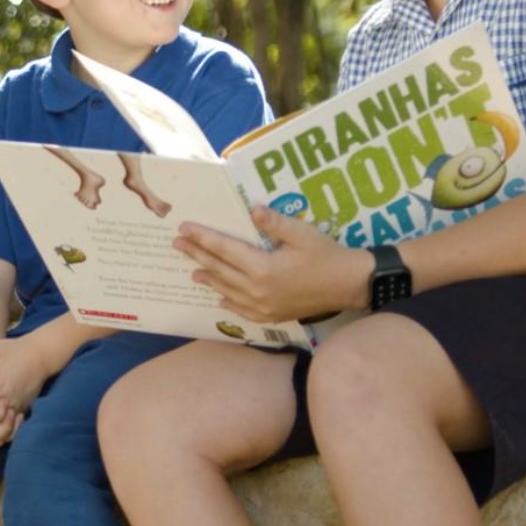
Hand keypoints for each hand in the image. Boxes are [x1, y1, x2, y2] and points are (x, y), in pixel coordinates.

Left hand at [175, 206, 374, 324]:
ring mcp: (263, 307)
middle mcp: (257, 290)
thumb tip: (251, 209)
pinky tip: (220, 297)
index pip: (224, 250)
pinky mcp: (272, 316)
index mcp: (262, 268)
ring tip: (192, 270)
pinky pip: (242, 311)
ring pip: (227, 291)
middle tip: (177, 244)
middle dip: (197, 255)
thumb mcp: (302, 233)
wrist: (349, 285)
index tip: (184, 228)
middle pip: (219, 270)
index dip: (202, 238)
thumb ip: (274, 223)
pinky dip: (228, 302)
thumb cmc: (326, 255)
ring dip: (208, 279)